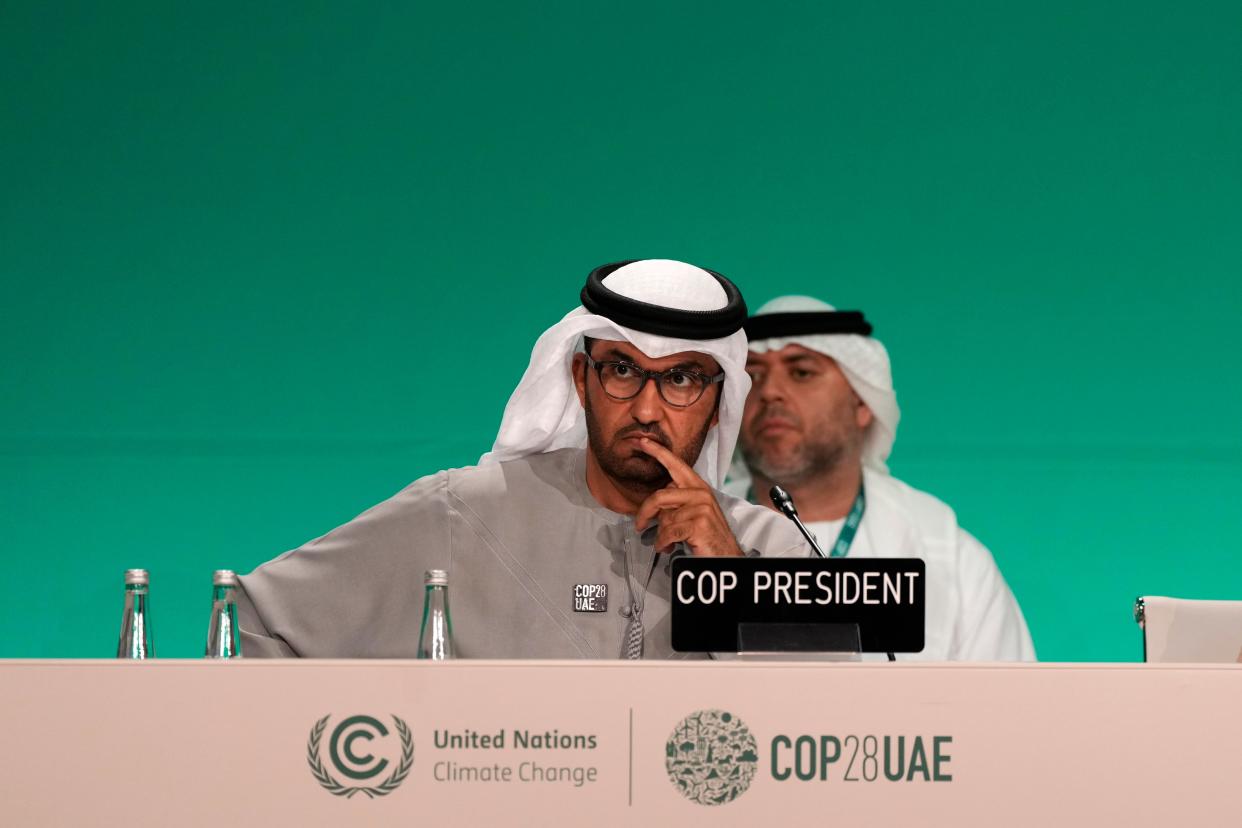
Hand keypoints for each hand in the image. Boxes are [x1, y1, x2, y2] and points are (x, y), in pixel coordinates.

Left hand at [633, 437, 743, 556]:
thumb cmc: (707, 536)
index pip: (675, 465)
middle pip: (659, 496)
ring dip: (661, 535)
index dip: (657, 452)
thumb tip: (654, 505)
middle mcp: (700, 493)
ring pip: (663, 519)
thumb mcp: (694, 512)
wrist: (726, 556)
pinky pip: (667, 533)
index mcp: (698, 487)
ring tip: (669, 542)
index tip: (642, 441)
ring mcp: (701, 508)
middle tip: (639, 524)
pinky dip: (663, 543)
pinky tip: (668, 547)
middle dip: (644, 513)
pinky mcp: (698, 524)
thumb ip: (677, 501)